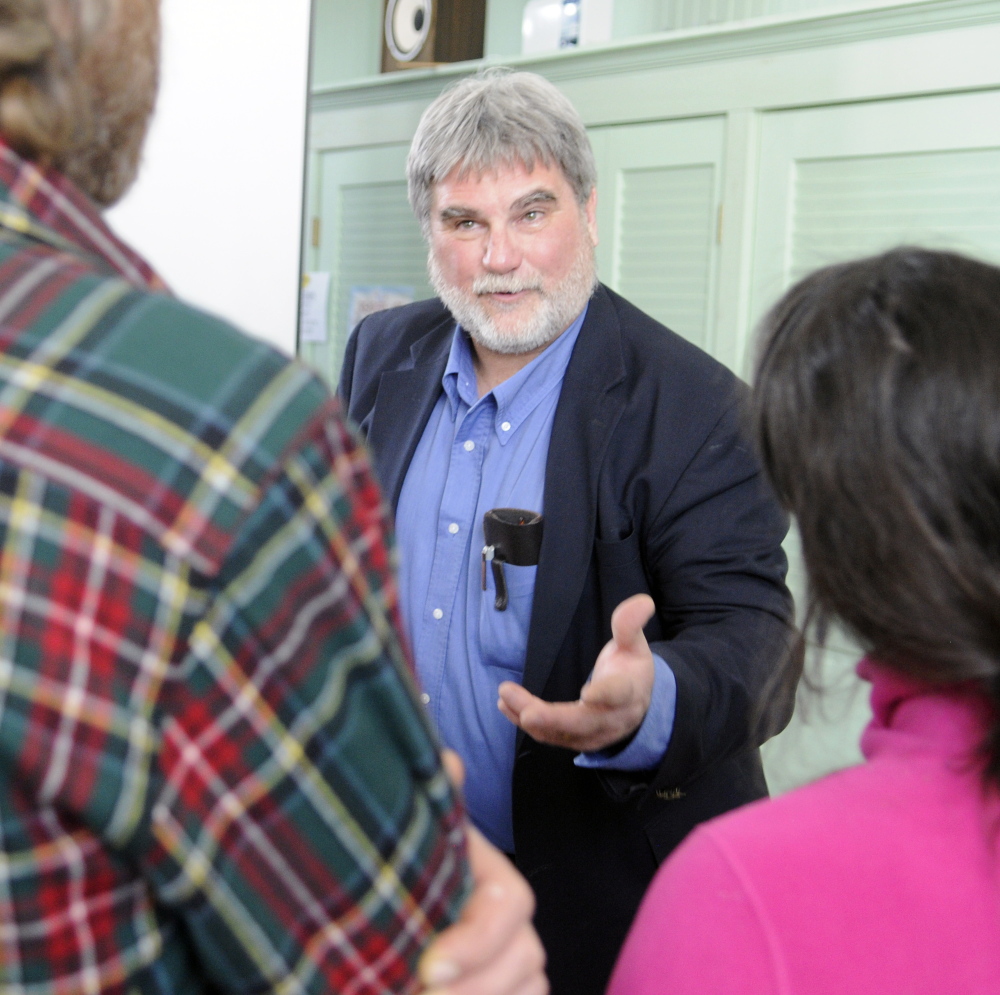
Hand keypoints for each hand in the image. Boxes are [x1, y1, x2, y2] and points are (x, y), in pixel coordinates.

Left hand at [417, 755, 546, 994]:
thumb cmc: (395, 884)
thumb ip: (425, 809)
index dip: (477, 940)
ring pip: (529, 989)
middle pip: (526, 957)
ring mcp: (513, 966)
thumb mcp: (403, 845)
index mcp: (486, 878)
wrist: (381, 929)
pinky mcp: (507, 993)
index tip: (429, 967)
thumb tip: (448, 763)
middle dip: (476, 988)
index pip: (509, 903)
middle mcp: (511, 924)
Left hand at [497, 593, 655, 752]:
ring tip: (504, 697)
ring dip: (531, 718)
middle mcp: (610, 719)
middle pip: (582, 722)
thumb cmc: (630, 670)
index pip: (617, 694)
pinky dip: (525, 722)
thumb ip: (630, 626)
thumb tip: (643, 601)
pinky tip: (505, 706)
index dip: (604, 695)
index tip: (588, 693)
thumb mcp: (634, 645)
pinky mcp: (574, 740)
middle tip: (527, 712)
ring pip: (561, 732)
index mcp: (628, 692)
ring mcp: (592, 734)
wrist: (635, 706)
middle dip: (553, 719)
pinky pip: (549, 735)